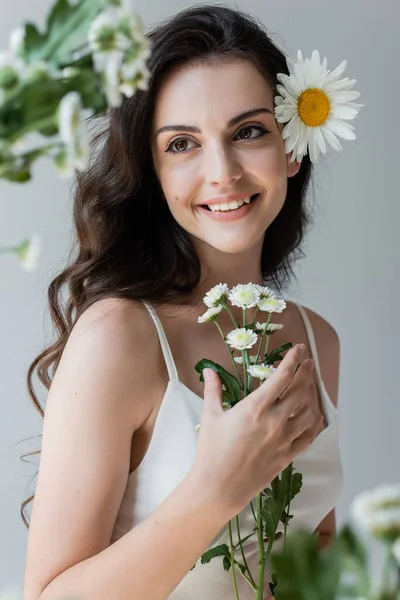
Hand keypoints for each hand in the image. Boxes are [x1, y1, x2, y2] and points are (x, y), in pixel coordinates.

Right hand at [191, 344, 323, 518]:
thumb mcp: (211, 416)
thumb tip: (209, 371)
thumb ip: (213, 390)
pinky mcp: (287, 456)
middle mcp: (274, 421)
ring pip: (309, 412)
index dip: (293, 359)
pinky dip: (314, 423)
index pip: (282, 376)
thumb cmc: (211, 451)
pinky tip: (315, 416)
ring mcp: (283, 440)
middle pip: (300, 390)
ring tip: (310, 387)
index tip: (298, 348)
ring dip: (312, 396)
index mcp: (255, 407)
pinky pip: (309, 436)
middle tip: (308, 363)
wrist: (218, 488)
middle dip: (307, 373)